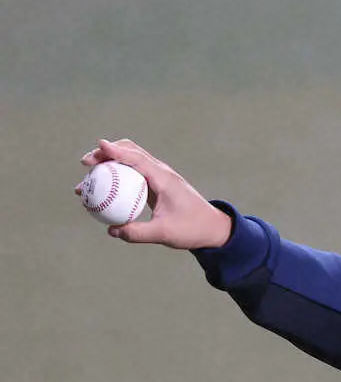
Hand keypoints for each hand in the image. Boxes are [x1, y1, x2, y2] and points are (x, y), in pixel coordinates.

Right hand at [77, 138, 232, 248]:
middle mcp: (161, 172)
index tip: (96, 148)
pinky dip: (117, 175)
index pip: (136, 157)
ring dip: (109, 163)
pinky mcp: (158, 184)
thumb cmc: (192, 230)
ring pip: (130, 160)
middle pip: (130, 151)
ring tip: (88, 178)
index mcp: (164, 178)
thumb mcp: (165, 234)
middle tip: (86, 163)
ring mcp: (160, 177)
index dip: (115, 151)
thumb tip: (111, 231)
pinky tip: (104, 189)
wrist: (213, 229)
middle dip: (106, 152)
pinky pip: (134, 173)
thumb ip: (138, 233)